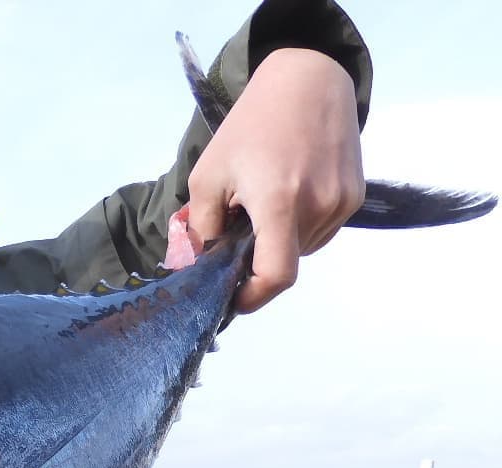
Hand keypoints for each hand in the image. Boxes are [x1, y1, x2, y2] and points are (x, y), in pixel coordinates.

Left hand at [187, 47, 364, 313]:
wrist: (309, 80)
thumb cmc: (250, 125)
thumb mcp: (208, 174)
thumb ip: (201, 227)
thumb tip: (199, 265)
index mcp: (280, 202)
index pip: (276, 275)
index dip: (253, 297)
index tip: (233, 299)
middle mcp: (319, 206)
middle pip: (286, 262)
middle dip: (258, 259)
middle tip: (238, 230)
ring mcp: (343, 202)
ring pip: (304, 248)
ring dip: (280, 240)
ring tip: (264, 202)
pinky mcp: (356, 195)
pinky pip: (321, 230)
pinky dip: (299, 225)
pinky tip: (289, 193)